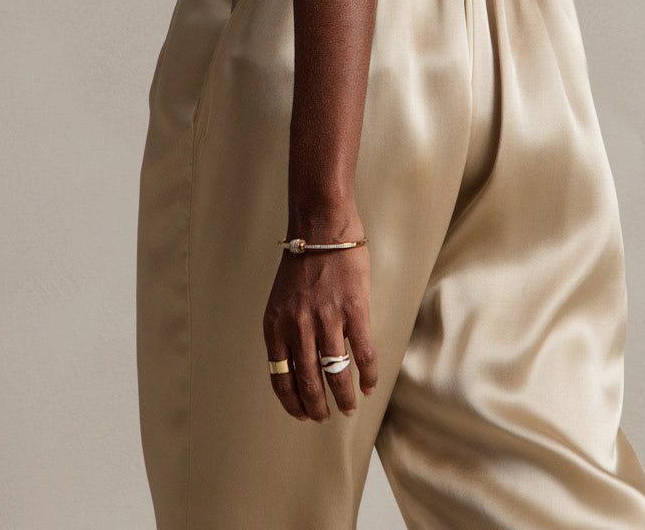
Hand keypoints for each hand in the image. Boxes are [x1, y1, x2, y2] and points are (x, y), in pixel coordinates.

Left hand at [263, 211, 378, 421]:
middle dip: (317, 407)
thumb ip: (287, 332)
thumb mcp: (281, 300)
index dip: (292, 402)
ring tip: (349, 408)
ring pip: (336, 374)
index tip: (302, 415)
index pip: (281, 378)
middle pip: (308, 382)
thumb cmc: (302, 263)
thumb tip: (299, 368)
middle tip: (326, 417)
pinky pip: (362, 354)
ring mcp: (326, 319)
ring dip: (344, 397)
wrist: (322, 226)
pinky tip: (368, 386)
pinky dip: (367, 376)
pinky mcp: (353, 310)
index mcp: (275, 326)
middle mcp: (298, 326)